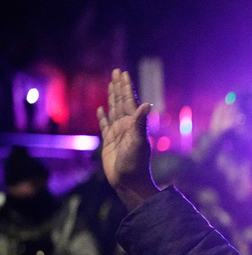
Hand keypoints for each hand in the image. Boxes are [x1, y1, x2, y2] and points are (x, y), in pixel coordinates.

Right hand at [96, 69, 156, 209]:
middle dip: (119, 87)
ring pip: (113, 111)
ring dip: (112, 98)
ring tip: (111, 85)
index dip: (126, 87)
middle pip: (121, 102)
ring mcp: (117, 134)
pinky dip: (103, 117)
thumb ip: (141, 122)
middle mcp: (126, 126)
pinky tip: (101, 109)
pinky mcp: (109, 142)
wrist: (129, 182)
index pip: (129, 101)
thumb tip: (146, 104)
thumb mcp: (139, 141)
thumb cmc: (136, 163)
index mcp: (134, 124)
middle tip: (117, 72)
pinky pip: (105, 125)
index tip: (123, 73)